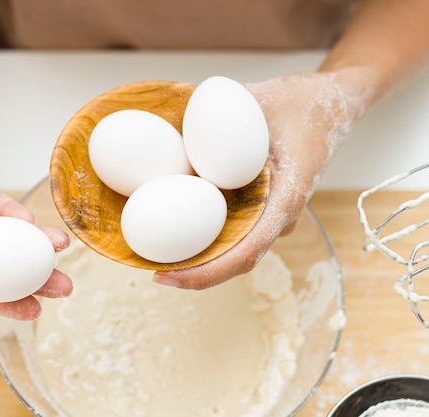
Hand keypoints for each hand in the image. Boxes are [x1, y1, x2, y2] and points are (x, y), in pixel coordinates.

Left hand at [153, 69, 370, 288]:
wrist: (331, 105)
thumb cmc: (303, 103)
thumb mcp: (261, 98)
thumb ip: (217, 109)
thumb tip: (166, 118)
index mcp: (286, 197)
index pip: (246, 252)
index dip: (205, 272)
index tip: (166, 276)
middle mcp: (280, 215)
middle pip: (235, 261)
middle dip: (194, 274)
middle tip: (153, 274)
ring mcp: (273, 214)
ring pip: (235, 250)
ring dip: (199, 259)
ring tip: (158, 259)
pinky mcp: (263, 206)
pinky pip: (235, 230)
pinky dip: (205, 236)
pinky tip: (174, 229)